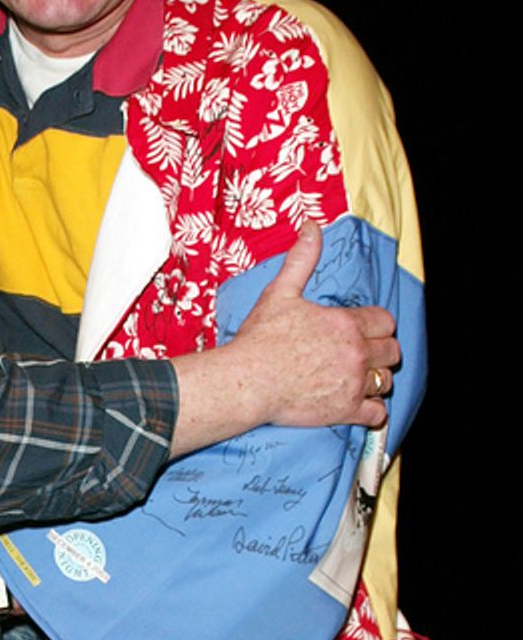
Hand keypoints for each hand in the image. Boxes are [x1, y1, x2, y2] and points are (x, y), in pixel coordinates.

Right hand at [170, 222, 400, 455]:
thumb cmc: (261, 339)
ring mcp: (353, 383)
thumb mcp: (281, 292)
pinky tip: (361, 406)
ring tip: (360, 379)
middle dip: (381, 352)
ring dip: (376, 380)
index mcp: (346, 323)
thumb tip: (311, 226)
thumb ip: (302, 258)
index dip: (378, 326)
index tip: (366, 331)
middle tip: (363, 356)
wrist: (247, 381)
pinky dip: (373, 411)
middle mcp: (356, 353)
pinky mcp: (345, 410)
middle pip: (392, 352)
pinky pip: (376, 413)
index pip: (386, 321)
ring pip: (386, 381)